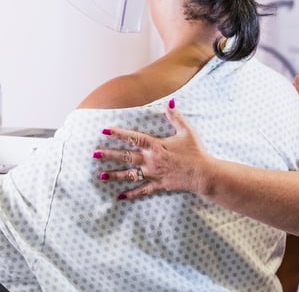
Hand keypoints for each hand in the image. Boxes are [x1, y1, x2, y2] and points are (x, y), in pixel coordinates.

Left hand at [94, 100, 210, 198]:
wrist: (203, 174)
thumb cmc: (196, 152)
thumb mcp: (187, 131)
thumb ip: (176, 117)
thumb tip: (170, 102)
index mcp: (156, 146)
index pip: (134, 138)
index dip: (119, 134)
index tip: (105, 131)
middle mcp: (151, 160)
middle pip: (126, 157)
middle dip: (109, 155)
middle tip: (95, 154)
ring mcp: (154, 174)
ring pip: (130, 175)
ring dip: (115, 175)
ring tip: (101, 176)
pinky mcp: (159, 185)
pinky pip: (142, 190)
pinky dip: (131, 194)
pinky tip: (120, 196)